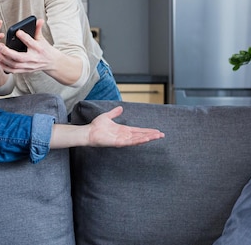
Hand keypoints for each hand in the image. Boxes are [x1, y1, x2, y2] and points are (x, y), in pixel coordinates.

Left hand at [0, 19, 83, 85]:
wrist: (51, 62)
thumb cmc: (45, 49)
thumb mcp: (42, 39)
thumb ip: (38, 29)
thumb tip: (39, 20)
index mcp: (38, 49)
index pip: (31, 42)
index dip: (24, 37)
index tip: (17, 32)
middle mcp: (33, 58)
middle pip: (19, 57)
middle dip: (8, 52)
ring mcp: (29, 66)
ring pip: (15, 64)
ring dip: (4, 59)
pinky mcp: (26, 70)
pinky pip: (14, 70)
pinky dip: (6, 67)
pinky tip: (0, 62)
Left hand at [50, 106, 164, 148]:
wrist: (88, 132)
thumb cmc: (96, 126)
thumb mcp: (107, 116)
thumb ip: (114, 113)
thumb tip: (120, 108)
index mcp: (123, 130)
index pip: (139, 130)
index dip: (148, 131)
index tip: (157, 131)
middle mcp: (124, 136)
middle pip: (141, 135)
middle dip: (152, 135)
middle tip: (162, 135)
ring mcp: (122, 140)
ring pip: (138, 139)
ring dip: (148, 138)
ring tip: (157, 136)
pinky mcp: (118, 143)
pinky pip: (130, 142)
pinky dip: (138, 140)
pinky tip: (145, 139)